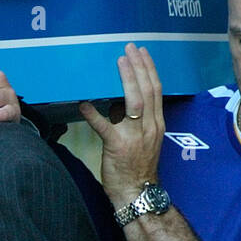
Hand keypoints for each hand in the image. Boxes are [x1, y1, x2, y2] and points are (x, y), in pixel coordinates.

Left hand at [77, 43, 164, 209]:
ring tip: (120, 62)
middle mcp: (150, 126)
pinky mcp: (118, 147)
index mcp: (156, 123)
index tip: (141, 52)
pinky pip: (105, 127)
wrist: (137, 192)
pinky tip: (83, 104)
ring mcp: (136, 136)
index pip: (156, 89)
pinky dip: (94, 115)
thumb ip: (132, 119)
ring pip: (135, 101)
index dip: (149, 69)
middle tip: (129, 48)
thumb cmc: (136, 166)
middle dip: (139, 66)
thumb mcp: (141, 139)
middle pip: (148, 90)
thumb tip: (117, 102)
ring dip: (127, 79)